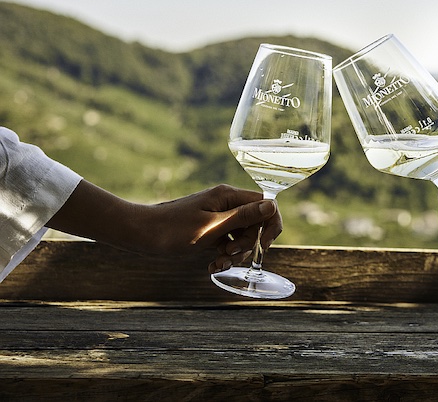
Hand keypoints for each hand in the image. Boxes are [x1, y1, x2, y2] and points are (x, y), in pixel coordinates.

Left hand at [142, 185, 282, 272]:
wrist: (140, 234)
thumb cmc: (172, 230)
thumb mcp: (211, 227)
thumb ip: (243, 217)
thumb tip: (272, 206)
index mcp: (228, 196)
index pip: (266, 204)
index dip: (270, 225)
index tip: (263, 245)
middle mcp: (226, 203)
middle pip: (256, 224)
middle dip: (249, 244)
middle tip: (230, 254)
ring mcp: (219, 217)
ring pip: (243, 236)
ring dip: (236, 254)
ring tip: (217, 264)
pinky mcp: (211, 229)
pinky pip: (229, 242)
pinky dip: (225, 255)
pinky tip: (212, 265)